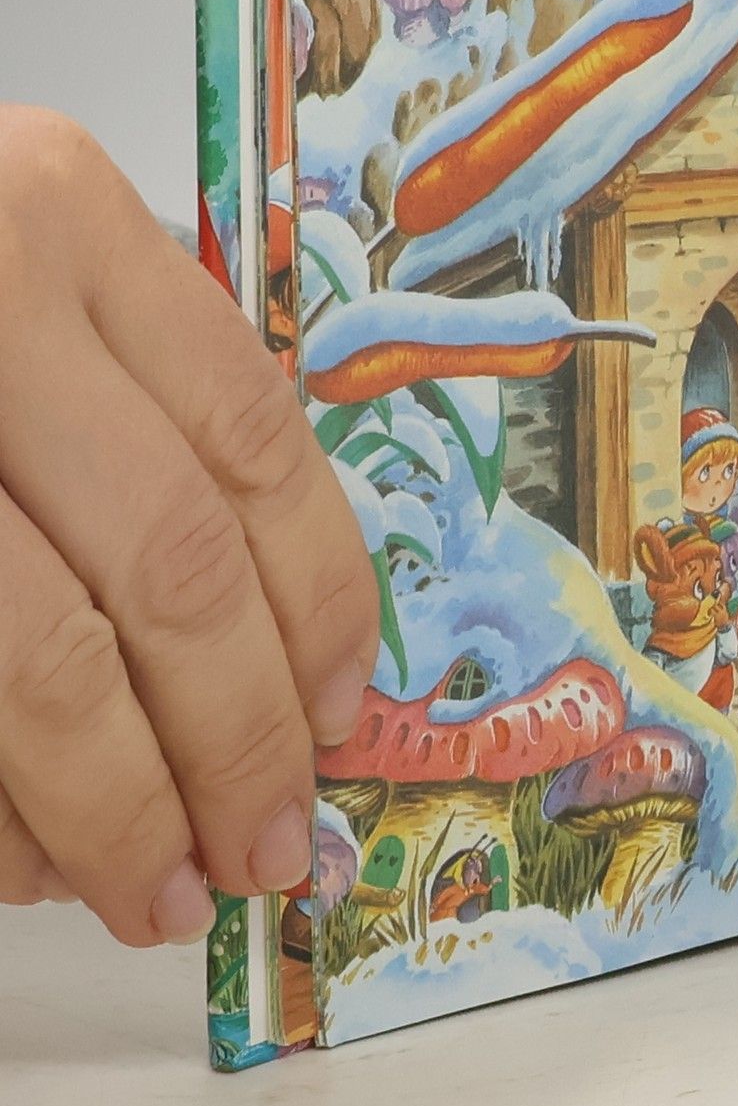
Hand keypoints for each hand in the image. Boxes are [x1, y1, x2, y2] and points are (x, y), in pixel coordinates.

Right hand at [0, 108, 378, 944]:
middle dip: (238, 738)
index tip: (338, 716)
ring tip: (158, 890)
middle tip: (267, 847)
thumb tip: (274, 660)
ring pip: (43, 659)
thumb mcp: (17, 288)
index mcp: (60, 215)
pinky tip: (27, 861)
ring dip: (118, 806)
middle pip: (171, 566)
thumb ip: (133, 415)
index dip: (320, 603)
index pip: (256, 442)